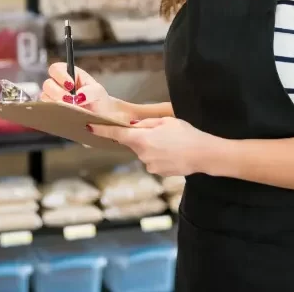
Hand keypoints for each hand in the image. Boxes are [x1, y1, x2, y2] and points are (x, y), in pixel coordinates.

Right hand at [42, 62, 124, 119]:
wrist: (99, 117)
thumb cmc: (98, 100)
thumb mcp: (99, 92)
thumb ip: (90, 91)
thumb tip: (79, 96)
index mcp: (69, 74)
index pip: (56, 69)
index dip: (60, 75)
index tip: (70, 85)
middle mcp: (58, 85)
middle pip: (47, 84)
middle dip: (58, 92)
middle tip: (70, 100)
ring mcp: (53, 99)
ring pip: (45, 98)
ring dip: (56, 104)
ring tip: (70, 109)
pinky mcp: (52, 111)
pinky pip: (46, 111)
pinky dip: (54, 113)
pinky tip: (64, 116)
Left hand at [89, 117, 215, 176]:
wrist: (203, 155)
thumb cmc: (186, 134)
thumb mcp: (166, 121)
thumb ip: (147, 123)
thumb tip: (134, 126)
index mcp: (142, 139)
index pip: (117, 134)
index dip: (102, 130)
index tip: (89, 127)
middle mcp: (142, 154)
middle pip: (134, 143)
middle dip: (142, 137)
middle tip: (162, 131)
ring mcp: (150, 166)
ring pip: (145, 152)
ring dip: (152, 146)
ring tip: (172, 143)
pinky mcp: (158, 173)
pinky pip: (153, 160)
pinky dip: (160, 155)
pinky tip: (174, 152)